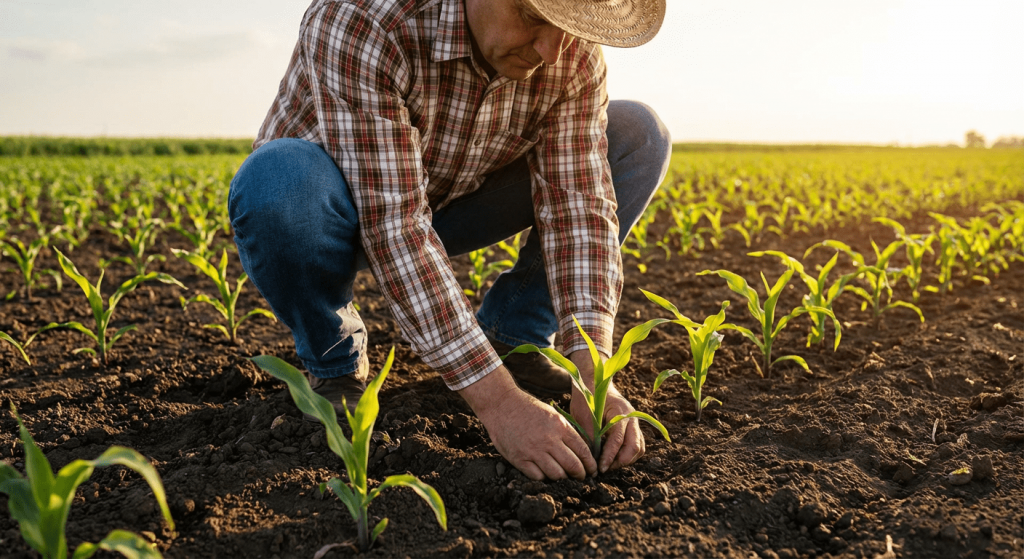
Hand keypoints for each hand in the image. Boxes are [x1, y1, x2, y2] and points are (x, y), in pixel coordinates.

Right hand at [459, 365, 596, 480]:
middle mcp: (549, 440)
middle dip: (580, 475)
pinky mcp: (520, 459)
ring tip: (564, 478)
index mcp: (560, 427)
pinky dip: (544, 478)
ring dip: (563, 478)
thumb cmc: (528, 409)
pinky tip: (546, 474)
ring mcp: (534, 451)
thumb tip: (582, 450)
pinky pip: (538, 477)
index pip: (583, 451)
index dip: (590, 464)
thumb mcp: (552, 415)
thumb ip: (566, 431)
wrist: (502, 405)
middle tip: (581, 478)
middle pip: (573, 465)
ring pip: (557, 475)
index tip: (592, 470)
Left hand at [568, 350, 645, 472]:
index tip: (600, 468)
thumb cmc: (587, 396)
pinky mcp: (632, 427)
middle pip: (635, 447)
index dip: (609, 457)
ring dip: (625, 460)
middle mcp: (632, 418)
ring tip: (608, 465)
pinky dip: (627, 454)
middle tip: (604, 468)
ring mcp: (634, 422)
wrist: (595, 381)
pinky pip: (636, 445)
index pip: (618, 440)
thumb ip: (590, 434)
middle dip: (620, 462)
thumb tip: (592, 458)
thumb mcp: (583, 414)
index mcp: (621, 412)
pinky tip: (613, 458)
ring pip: (639, 448)